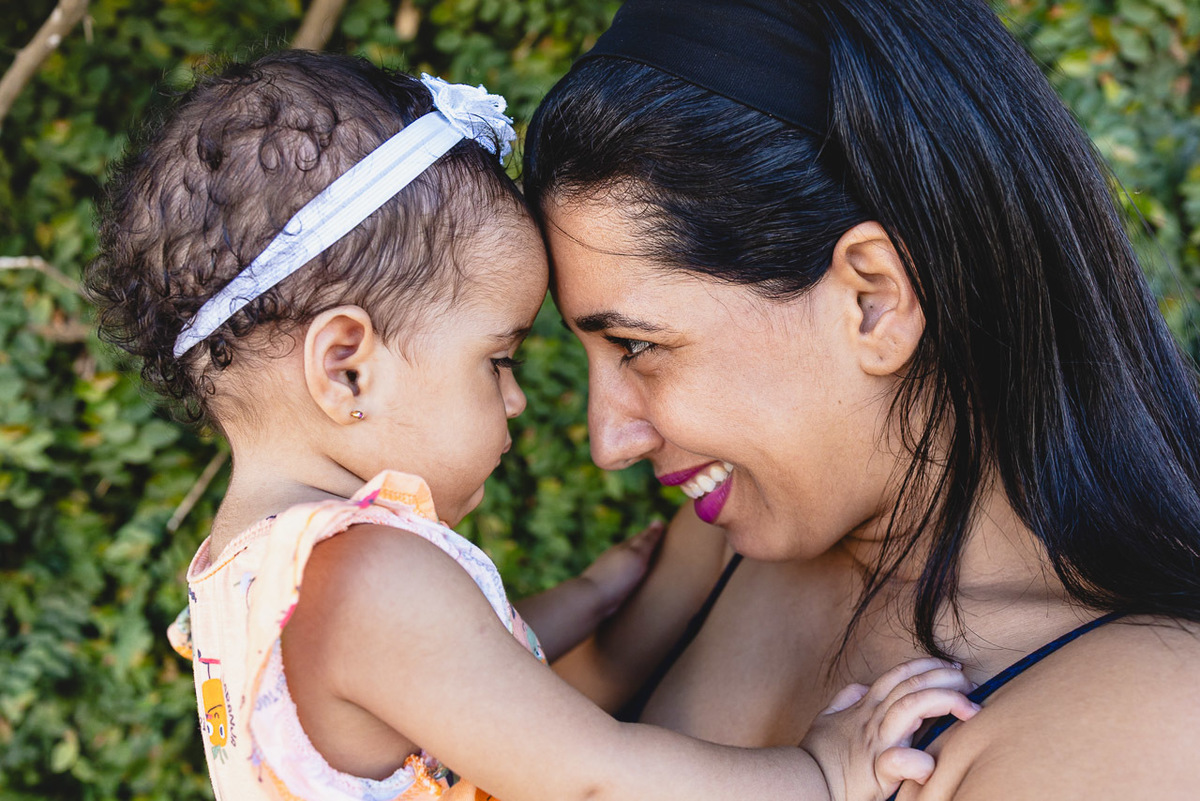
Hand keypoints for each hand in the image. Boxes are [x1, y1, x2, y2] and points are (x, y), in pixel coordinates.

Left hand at [579, 520, 664, 618]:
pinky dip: (635, 578)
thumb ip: (648, 540)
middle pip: (636, 549)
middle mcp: (617, 557)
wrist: (592, 599)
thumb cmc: (617, 576)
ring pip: (630, 564)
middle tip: (666, 548)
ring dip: (641, 564)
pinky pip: (627, 579)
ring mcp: (612, 572)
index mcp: (625, 547)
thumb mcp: (637, 555)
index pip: (643, 536)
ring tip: (656, 567)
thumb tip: (658, 521)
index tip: (669, 531)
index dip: (656, 534)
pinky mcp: (610, 587)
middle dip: (649, 548)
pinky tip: (639, 584)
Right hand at [801, 658, 979, 800]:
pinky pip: (899, 760)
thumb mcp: (827, 718)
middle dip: (943, 676)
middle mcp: (873, 718)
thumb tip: (860, 687)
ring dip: (945, 700)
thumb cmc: (818, 754)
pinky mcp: (877, 771)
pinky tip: (932, 763)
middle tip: (967, 680)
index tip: (949, 665)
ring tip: (970, 707)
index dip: (925, 665)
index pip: (897, 675)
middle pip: (911, 684)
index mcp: (864, 707)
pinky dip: (917, 761)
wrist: (804, 780)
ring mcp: (877, 742)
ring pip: (913, 705)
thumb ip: (845, 699)